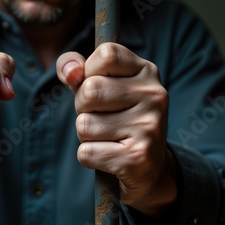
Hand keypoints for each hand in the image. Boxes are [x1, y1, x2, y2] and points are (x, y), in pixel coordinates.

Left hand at [56, 43, 176, 216]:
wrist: (147, 171)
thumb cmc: (115, 120)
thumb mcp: (98, 87)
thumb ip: (75, 70)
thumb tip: (70, 72)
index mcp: (147, 71)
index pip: (106, 54)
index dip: (89, 72)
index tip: (100, 88)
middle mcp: (154, 96)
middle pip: (90, 90)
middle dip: (83, 108)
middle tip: (102, 118)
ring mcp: (149, 127)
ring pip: (84, 124)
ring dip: (86, 136)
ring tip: (108, 138)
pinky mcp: (138, 158)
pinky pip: (86, 152)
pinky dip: (89, 157)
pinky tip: (110, 157)